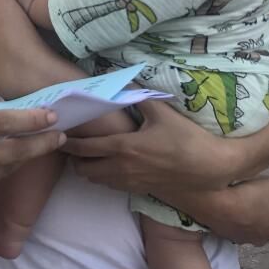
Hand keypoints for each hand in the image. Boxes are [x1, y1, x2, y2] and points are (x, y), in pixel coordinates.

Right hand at [0, 109, 65, 208]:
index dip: (31, 120)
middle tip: (59, 136)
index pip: (1, 123)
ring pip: (3, 170)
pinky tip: (0, 163)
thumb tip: (1, 123)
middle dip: (40, 144)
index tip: (52, 116)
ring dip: (21, 158)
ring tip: (35, 148)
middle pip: (11, 152)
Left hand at [62, 100, 238, 193]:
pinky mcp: (139, 189)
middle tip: (68, 143)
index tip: (57, 134)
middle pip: (84, 169)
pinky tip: (106, 163)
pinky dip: (101, 176)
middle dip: (72, 157)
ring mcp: (130, 182)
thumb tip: (121, 79)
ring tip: (84, 153)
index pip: (85, 147)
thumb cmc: (187, 139)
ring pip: (96, 180)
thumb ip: (138, 95)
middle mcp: (122, 168)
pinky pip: (111, 186)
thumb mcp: (162, 112)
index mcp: (124, 148)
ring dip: (86, 168)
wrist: (210, 170)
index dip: (67, 142)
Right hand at [174, 177, 268, 245]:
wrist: (211, 203)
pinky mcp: (226, 234)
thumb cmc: (246, 195)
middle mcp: (262, 238)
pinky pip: (238, 228)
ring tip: (252, 208)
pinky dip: (240, 221)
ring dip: (257, 222)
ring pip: (255, 231)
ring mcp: (243, 238)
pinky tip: (234, 210)